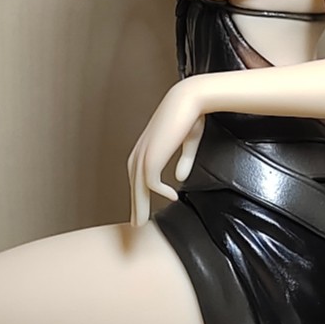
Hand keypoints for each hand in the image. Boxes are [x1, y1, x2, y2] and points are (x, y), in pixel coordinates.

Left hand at [127, 79, 208, 224]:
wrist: (190, 100)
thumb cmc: (191, 116)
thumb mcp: (188, 141)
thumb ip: (184, 159)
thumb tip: (180, 177)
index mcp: (147, 146)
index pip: (137, 174)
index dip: (138, 192)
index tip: (141, 207)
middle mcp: (141, 150)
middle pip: (134, 184)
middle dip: (134, 204)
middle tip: (136, 223)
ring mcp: (145, 153)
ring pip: (138, 187)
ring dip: (139, 206)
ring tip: (142, 222)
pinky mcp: (152, 156)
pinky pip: (151, 182)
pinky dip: (160, 192)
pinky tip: (172, 197)